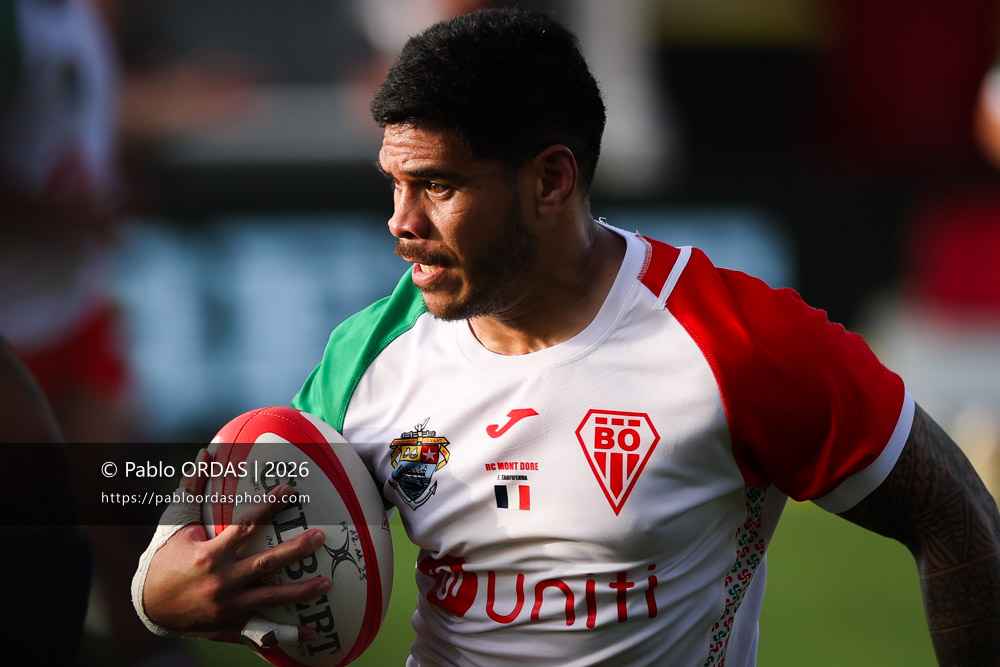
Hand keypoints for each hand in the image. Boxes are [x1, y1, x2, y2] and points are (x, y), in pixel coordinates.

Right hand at [140, 449, 330, 644]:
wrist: (149, 605)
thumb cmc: (165, 557)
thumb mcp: (176, 523)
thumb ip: (193, 488)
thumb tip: (206, 454)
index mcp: (210, 555)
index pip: (246, 527)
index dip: (269, 508)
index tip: (290, 491)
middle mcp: (222, 582)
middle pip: (265, 565)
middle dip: (295, 551)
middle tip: (321, 537)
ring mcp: (229, 606)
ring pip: (271, 599)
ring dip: (302, 592)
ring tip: (327, 582)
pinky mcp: (232, 624)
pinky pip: (264, 630)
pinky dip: (289, 634)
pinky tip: (314, 634)